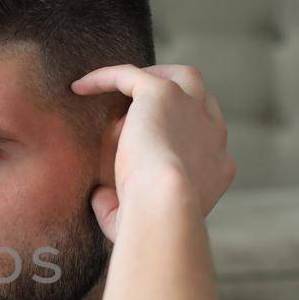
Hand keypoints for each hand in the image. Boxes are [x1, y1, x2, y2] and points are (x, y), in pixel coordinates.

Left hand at [72, 63, 235, 242]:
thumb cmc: (150, 224)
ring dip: (153, 76)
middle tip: (139, 106)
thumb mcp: (140, 221)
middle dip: (177, 101)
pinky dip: (106, 77)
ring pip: (181, 77)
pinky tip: (80, 87)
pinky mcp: (163, 94)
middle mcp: (213, 134)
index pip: (204, 143)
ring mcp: (192, 109)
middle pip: (200, 103)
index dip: (179, 140)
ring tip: (120, 83)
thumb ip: (121, 208)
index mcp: (218, 166)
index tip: (149, 148)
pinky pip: (132, 75)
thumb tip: (100, 198)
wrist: (164, 204)